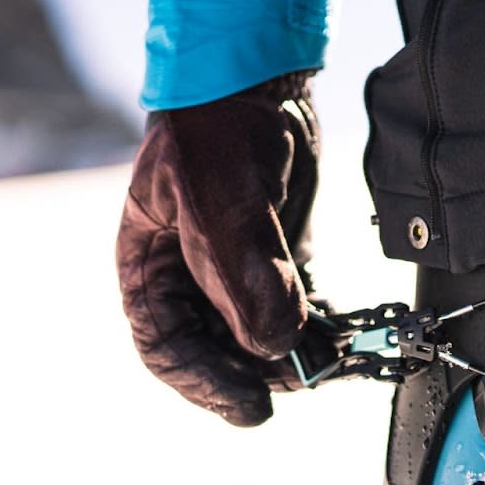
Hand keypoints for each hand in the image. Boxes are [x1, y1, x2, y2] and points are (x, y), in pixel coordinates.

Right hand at [116, 73, 319, 425]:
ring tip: (325, 362)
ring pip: (255, 337)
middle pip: (215, 352)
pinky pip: (289, 310)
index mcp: (149, 270)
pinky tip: (335, 336)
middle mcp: (186, 278)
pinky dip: (311, 329)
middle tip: (299, 381)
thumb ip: (245, 282)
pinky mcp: (274, 259)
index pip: (166, 349)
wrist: (260, 81)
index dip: (206, 383)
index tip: (251, 403)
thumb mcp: (221, 209)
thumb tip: (275, 346)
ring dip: (289, 356)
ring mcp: (231, 270)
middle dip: (256, 373)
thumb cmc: (215, 133)